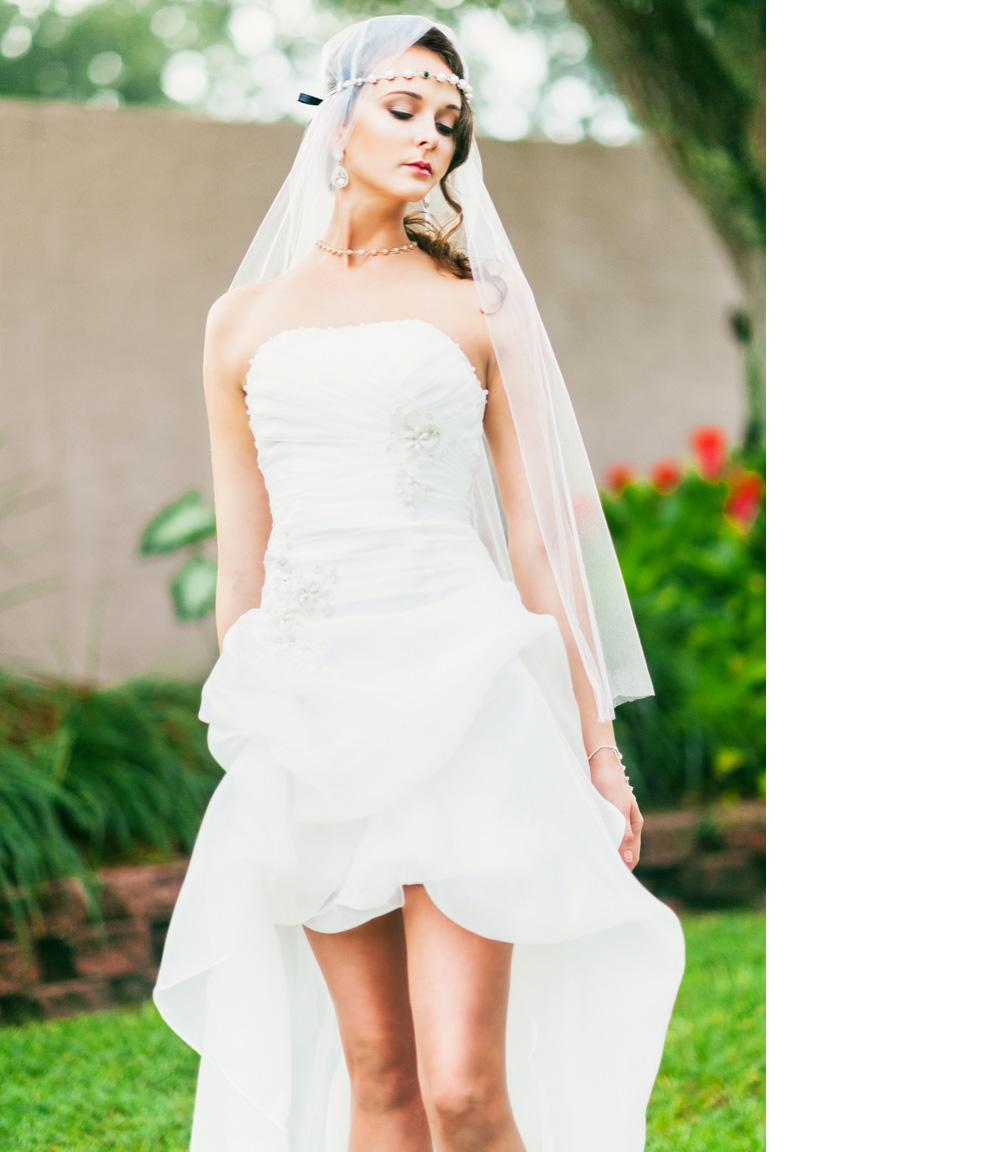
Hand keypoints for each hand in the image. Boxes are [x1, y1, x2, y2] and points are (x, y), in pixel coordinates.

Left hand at [588, 748, 642, 870]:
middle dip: (616, 865)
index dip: (625, 869)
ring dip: (607, 854)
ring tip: (595, 868)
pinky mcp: (607, 816)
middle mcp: (628, 825)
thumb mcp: (620, 810)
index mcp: (636, 825)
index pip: (633, 855)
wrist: (602, 765)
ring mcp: (618, 821)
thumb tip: (628, 859)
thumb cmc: (612, 786)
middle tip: (601, 880)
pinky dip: (601, 843)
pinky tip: (591, 849)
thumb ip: (625, 834)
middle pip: (625, 852)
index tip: (614, 882)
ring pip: (614, 844)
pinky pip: (606, 835)